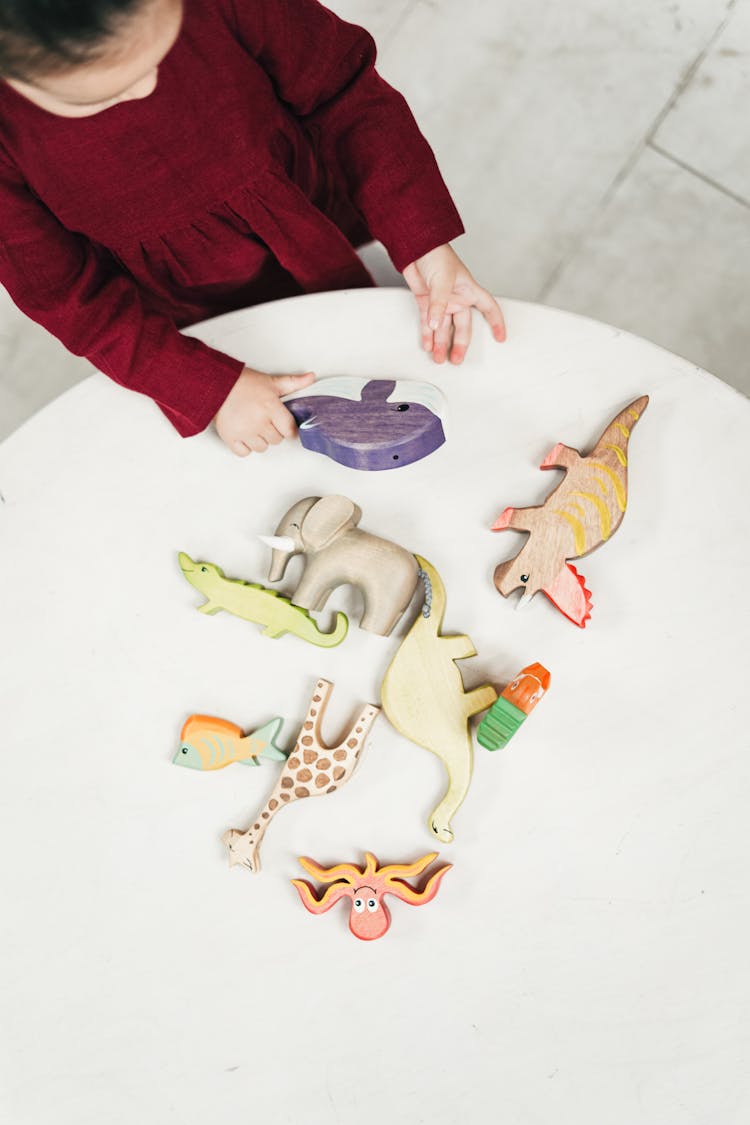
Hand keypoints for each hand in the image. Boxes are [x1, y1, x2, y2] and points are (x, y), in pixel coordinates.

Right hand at [214, 367, 314, 455]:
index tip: (284, 424)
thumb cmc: (242, 383)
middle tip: (265, 420)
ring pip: (262, 448)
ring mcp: (244, 432)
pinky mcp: (230, 438)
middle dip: (273, 431)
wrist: (215, 384)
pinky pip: (244, 453)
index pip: (290, 430)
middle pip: (277, 440)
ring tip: (254, 426)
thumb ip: (292, 383)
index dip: (288, 428)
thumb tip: (310, 378)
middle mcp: (258, 422)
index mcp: (270, 407)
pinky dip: (245, 447)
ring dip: (260, 440)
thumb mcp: (270, 381)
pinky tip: (244, 434)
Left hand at [403, 244, 505, 363]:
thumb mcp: (442, 281)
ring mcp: (441, 302)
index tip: (500, 338)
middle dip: (460, 344)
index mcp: (469, 290)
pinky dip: (427, 335)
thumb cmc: (436, 255)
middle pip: (463, 326)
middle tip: (456, 359)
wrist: (415, 246)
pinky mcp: (426, 302)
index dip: (496, 322)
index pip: (489, 308)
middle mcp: (457, 298)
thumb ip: (439, 305)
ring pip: (444, 328)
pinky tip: (427, 346)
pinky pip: (428, 323)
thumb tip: (436, 325)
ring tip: (438, 358)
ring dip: (441, 343)